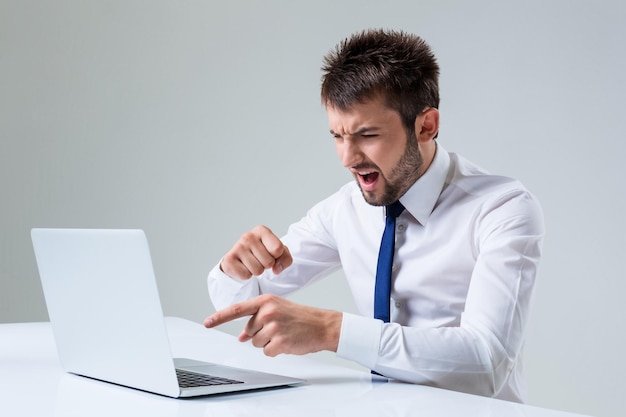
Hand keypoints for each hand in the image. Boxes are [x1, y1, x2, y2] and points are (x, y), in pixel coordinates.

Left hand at [204, 294, 341, 356]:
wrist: (322, 325)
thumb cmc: (299, 317)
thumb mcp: (277, 311)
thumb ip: (257, 320)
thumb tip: (240, 336)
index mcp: (265, 301)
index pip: (237, 310)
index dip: (219, 318)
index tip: (207, 323)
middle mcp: (267, 312)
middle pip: (248, 332)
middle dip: (260, 334)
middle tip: (279, 328)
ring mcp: (273, 326)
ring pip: (256, 343)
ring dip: (268, 343)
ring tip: (284, 334)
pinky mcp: (279, 341)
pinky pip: (267, 352)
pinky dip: (276, 351)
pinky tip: (288, 342)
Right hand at [221, 225, 292, 278]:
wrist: (241, 259)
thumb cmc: (263, 253)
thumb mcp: (280, 253)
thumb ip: (285, 259)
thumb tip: (276, 269)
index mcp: (262, 230)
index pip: (278, 249)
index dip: (277, 256)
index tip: (270, 253)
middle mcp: (248, 236)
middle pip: (268, 262)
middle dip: (266, 265)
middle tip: (259, 260)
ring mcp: (237, 247)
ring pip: (257, 270)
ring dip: (257, 271)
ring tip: (252, 263)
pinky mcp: (229, 259)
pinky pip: (246, 276)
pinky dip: (247, 275)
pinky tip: (244, 266)